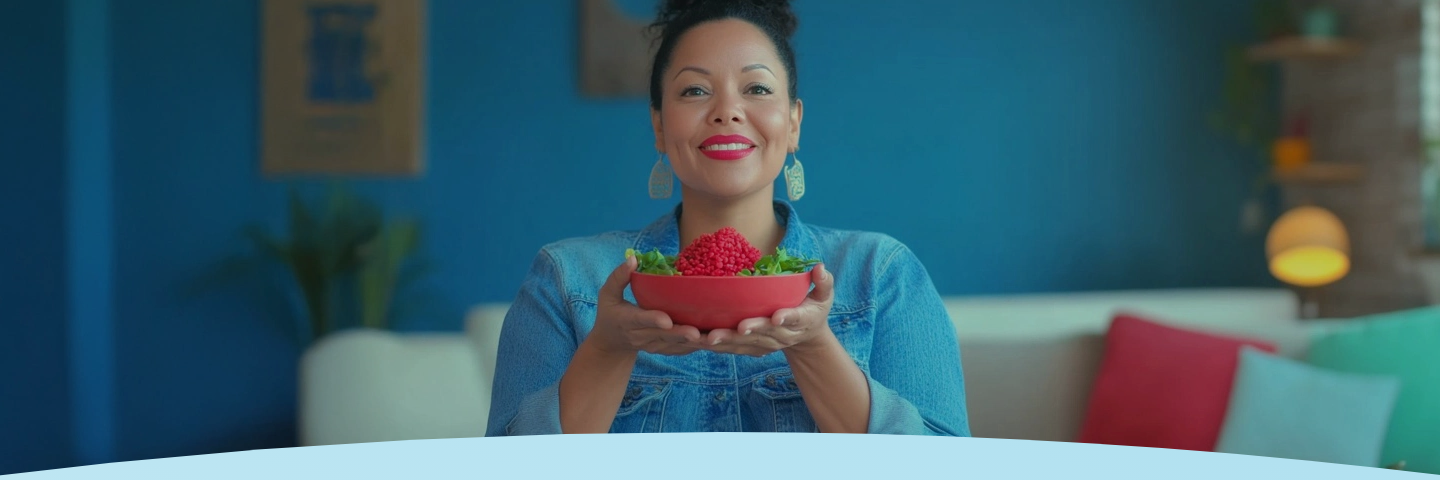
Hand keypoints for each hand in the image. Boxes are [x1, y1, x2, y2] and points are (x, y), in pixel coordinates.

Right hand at [587, 255, 704, 355]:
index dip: (653, 320)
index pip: (640, 320)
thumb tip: (633, 259)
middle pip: (662, 335)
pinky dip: (694, 348)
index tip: (666, 320)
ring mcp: (652, 345)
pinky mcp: (661, 350)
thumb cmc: (610, 312)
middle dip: (679, 334)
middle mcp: (640, 336)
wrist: (611, 341)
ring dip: (692, 344)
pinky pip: (679, 351)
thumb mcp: (607, 294)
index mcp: (626, 320)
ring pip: (674, 346)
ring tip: (711, 339)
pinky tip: (710, 342)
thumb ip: (619, 277)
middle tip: (696, 333)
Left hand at [703, 263, 835, 356]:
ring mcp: (768, 344)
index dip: (786, 318)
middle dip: (752, 330)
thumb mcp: (824, 296)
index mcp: (801, 320)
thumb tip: (820, 267)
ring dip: (729, 342)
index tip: (777, 317)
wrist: (807, 336)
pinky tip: (702, 342)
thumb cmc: (813, 308)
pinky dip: (719, 347)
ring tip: (710, 338)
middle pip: (766, 333)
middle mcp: (783, 336)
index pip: (794, 319)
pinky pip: (735, 349)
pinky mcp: (754, 348)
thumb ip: (824, 282)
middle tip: (739, 327)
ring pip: (747, 344)